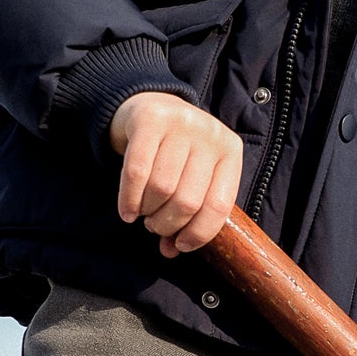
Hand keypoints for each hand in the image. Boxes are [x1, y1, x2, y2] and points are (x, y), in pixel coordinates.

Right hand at [108, 92, 243, 257]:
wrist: (149, 104)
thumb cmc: (176, 151)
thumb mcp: (193, 174)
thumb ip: (189, 212)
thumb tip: (171, 251)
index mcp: (230, 151)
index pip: (219, 205)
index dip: (199, 233)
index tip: (179, 246)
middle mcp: (210, 134)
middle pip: (187, 200)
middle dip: (166, 223)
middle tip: (155, 226)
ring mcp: (182, 123)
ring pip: (161, 188)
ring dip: (147, 211)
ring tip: (142, 213)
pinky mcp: (151, 119)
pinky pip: (136, 171)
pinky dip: (128, 199)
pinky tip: (126, 211)